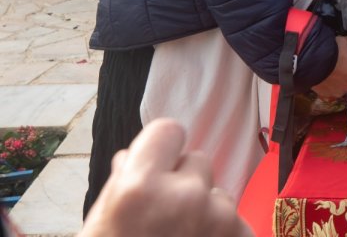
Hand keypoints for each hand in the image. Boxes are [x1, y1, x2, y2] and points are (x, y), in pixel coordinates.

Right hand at [78, 118, 251, 236]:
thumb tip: (132, 157)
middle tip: (162, 221)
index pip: (169, 130)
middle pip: (198, 161)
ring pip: (220, 194)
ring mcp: (221, 219)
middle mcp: (186, 196)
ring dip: (205, 213)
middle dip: (184, 183)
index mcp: (140, 187)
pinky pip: (236, 222)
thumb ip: (122, 187)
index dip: (161, 149)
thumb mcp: (99, 228)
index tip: (155, 168)